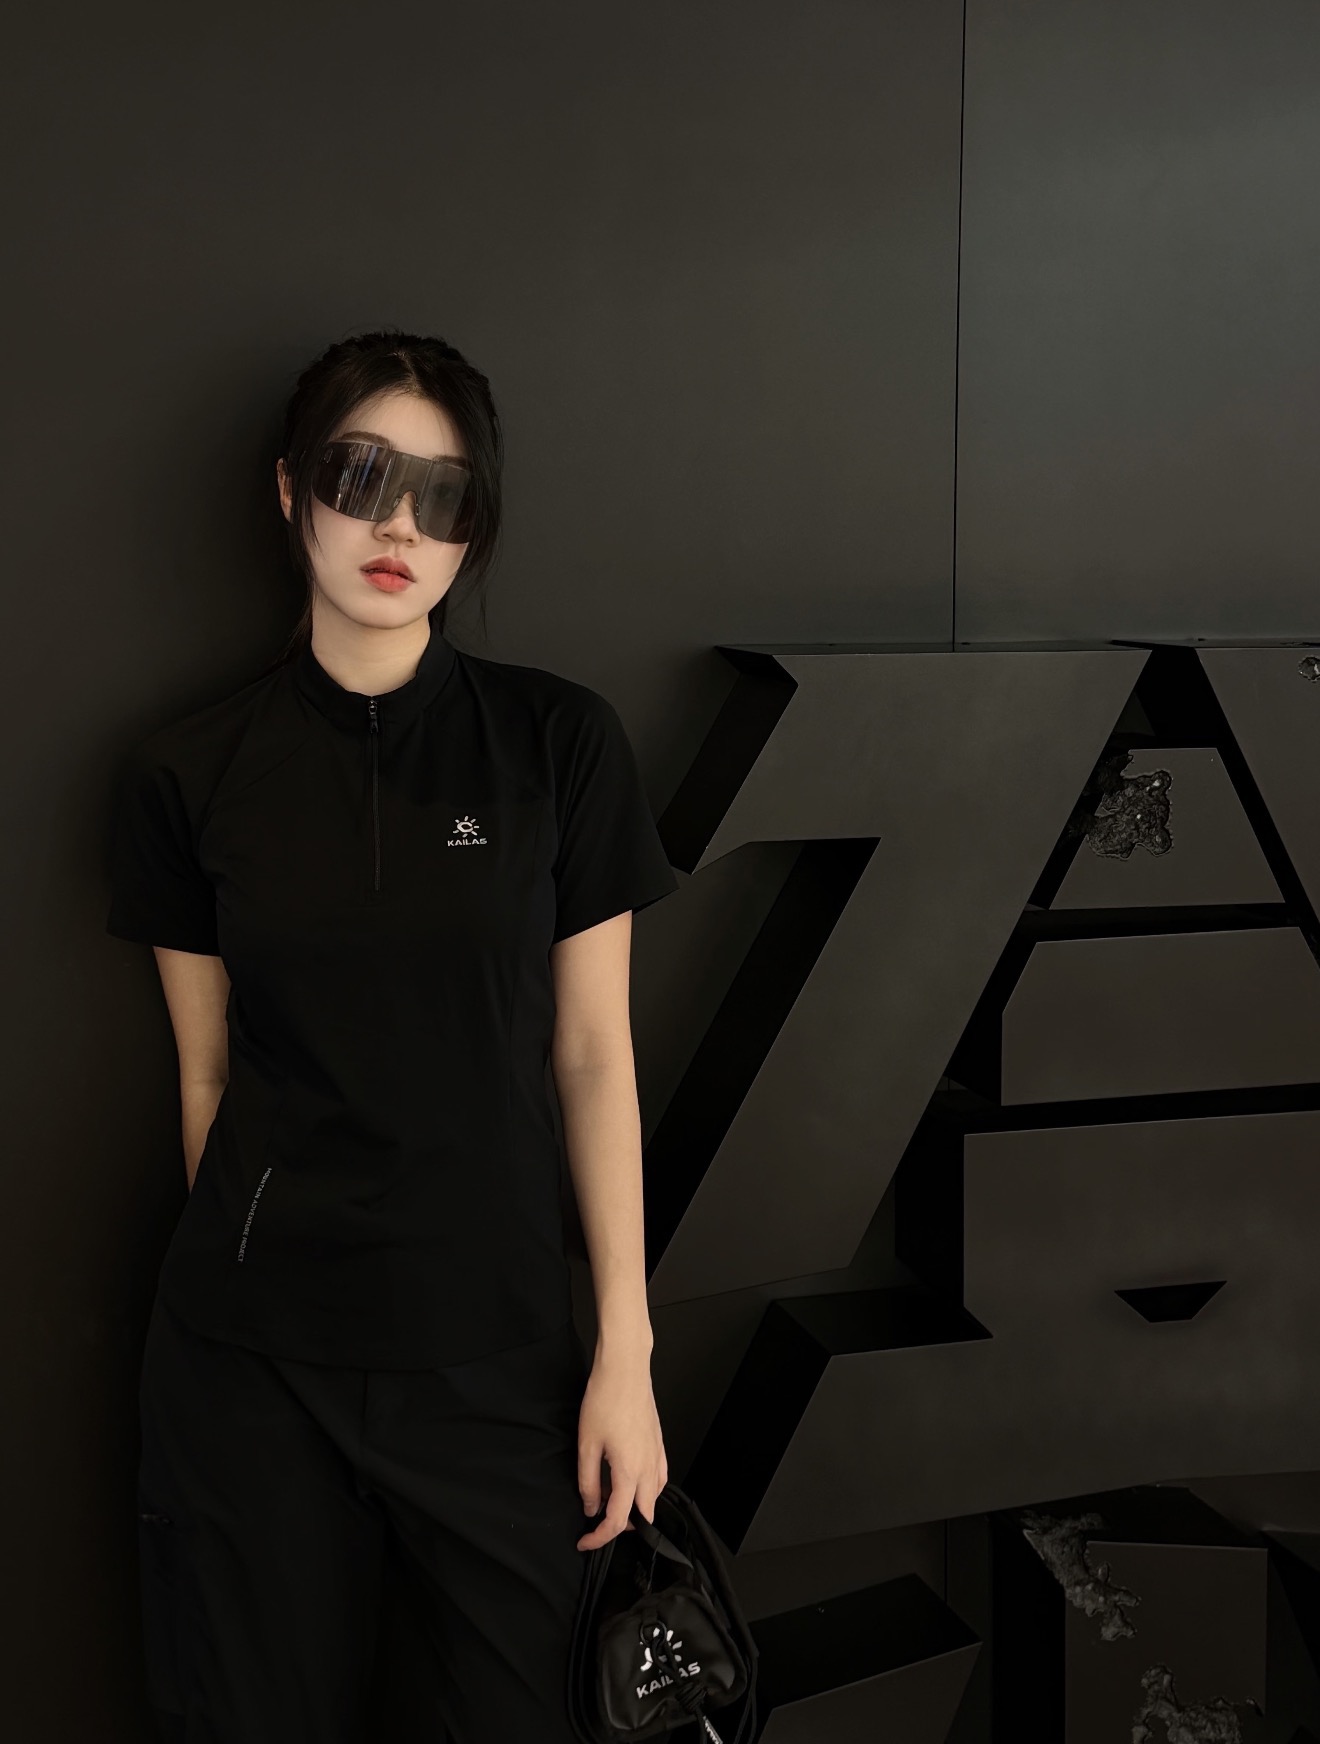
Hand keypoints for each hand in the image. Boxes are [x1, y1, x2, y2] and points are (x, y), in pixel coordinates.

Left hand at [576, 1342, 667, 1550]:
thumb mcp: (586, 1444)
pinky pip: (659, 1477)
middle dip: (620, 1527)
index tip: (584, 1541)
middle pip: (642, 1515)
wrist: (625, 1369)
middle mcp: (648, 1467)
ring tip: (612, 1502)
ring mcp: (657, 1454)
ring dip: (636, 1508)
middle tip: (597, 1523)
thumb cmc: (605, 1399)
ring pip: (654, 1497)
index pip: (617, 1520)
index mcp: (629, 1471)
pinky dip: (647, 1489)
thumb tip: (591, 1506)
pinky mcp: (659, 1442)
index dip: (599, 1537)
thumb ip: (587, 1481)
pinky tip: (632, 1482)